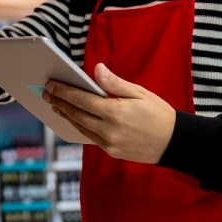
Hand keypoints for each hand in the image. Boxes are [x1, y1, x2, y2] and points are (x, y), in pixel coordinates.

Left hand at [43, 63, 175, 163]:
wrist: (174, 143)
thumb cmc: (158, 113)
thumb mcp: (139, 93)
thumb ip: (115, 82)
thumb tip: (97, 69)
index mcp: (115, 112)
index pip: (81, 100)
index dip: (63, 91)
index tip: (50, 84)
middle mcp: (109, 130)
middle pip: (76, 114)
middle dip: (59, 102)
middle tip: (46, 93)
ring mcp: (109, 143)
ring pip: (80, 127)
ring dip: (66, 115)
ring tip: (55, 104)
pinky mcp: (111, 151)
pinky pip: (89, 137)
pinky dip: (78, 126)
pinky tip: (72, 118)